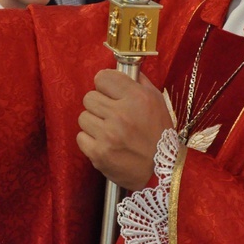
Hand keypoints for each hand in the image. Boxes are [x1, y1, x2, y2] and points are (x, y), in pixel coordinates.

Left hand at [76, 69, 172, 190]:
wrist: (163, 174)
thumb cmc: (160, 135)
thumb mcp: (157, 101)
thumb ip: (138, 82)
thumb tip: (121, 69)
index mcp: (137, 98)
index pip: (102, 77)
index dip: (106, 85)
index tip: (112, 93)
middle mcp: (121, 114)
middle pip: (89, 97)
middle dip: (99, 105)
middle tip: (112, 116)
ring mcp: (108, 135)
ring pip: (83, 117)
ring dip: (94, 123)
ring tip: (110, 132)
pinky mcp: (98, 154)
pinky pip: (81, 137)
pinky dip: (90, 141)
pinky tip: (105, 144)